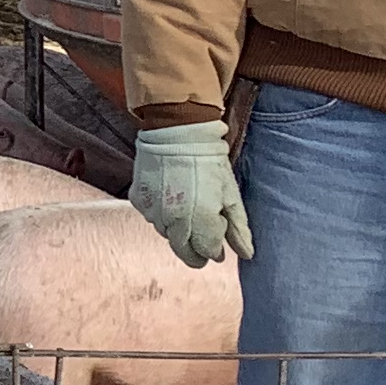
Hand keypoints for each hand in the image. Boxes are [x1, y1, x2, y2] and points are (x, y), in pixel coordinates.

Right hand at [129, 126, 254, 269]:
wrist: (177, 130)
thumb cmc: (209, 160)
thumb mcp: (230, 192)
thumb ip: (238, 228)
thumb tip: (247, 254)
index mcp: (202, 218)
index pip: (208, 252)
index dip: (216, 248)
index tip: (219, 232)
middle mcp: (175, 220)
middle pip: (184, 252)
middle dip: (196, 250)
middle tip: (204, 239)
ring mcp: (154, 212)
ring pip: (168, 236)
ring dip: (179, 231)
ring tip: (188, 209)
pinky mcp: (138, 201)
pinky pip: (152, 219)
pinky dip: (163, 216)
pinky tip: (172, 199)